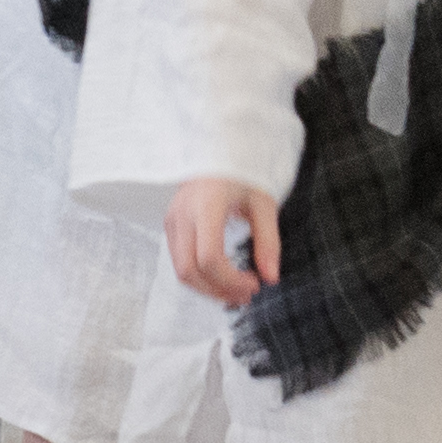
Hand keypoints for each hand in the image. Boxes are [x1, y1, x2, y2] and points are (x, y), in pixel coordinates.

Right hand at [165, 178, 280, 310]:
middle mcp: (183, 213)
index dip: (231, 280)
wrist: (218, 148)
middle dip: (218, 290)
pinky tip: (221, 277)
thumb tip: (271, 277)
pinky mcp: (171, 224)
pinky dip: (199, 276)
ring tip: (235, 290)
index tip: (254, 284)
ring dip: (208, 288)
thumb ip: (268, 241)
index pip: (209, 257)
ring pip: (180, 270)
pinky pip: (179, 260)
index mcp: (206, 204)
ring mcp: (172, 219)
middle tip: (245, 295)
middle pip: (189, 270)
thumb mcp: (263, 202)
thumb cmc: (241, 170)